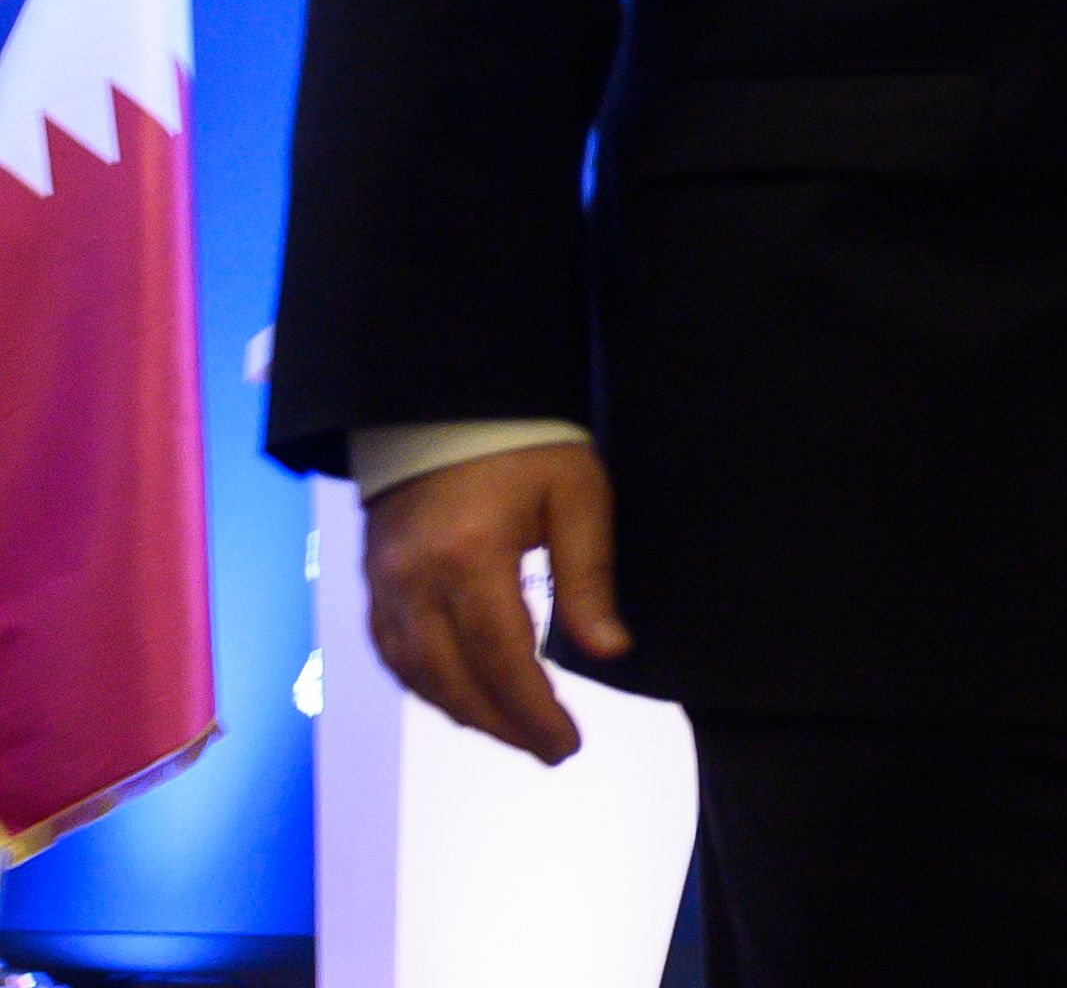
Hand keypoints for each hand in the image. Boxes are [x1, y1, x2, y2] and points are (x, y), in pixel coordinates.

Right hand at [362, 442, 628, 764]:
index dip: (533, 712)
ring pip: (418, 676)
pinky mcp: (372, 581)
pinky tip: (464, 697)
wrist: (447, 404)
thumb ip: (588, 576)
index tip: (567, 744)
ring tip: (516, 730)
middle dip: (504, 725)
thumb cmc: (527, 445)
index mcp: (470, 557)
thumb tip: (608, 652)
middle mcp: (415, 581)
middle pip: (454, 681)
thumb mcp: (576, 496)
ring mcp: (384, 584)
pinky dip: (430, 686)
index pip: (501, 660)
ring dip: (467, 713)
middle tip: (550, 749)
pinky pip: (393, 654)